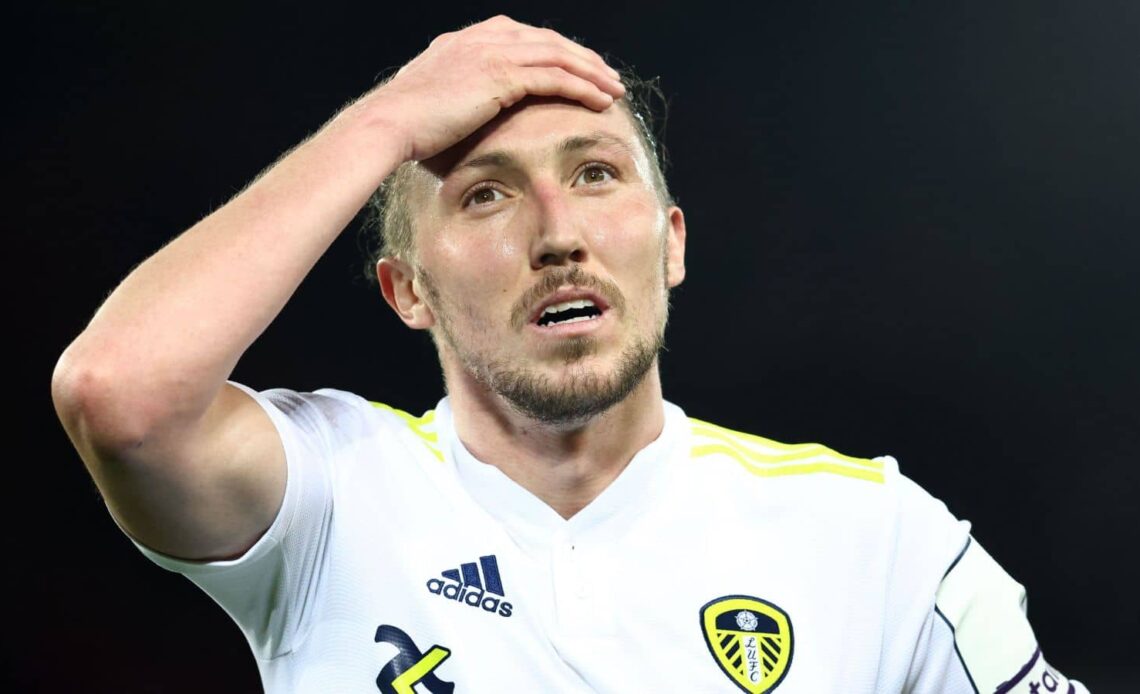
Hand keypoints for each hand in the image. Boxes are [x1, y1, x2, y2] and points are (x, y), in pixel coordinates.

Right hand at [358, 15, 625, 162]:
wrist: (388, 125)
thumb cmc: (404, 127)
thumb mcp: (433, 103)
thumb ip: (457, 99)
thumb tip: (466, 120)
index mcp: (466, 41)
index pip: (525, 38)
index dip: (557, 52)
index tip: (577, 69)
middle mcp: (482, 38)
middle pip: (548, 41)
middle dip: (583, 58)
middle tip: (607, 77)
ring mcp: (492, 52)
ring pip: (558, 56)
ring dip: (592, 72)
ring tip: (615, 89)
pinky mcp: (501, 75)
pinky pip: (555, 77)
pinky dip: (583, 87)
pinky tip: (601, 101)